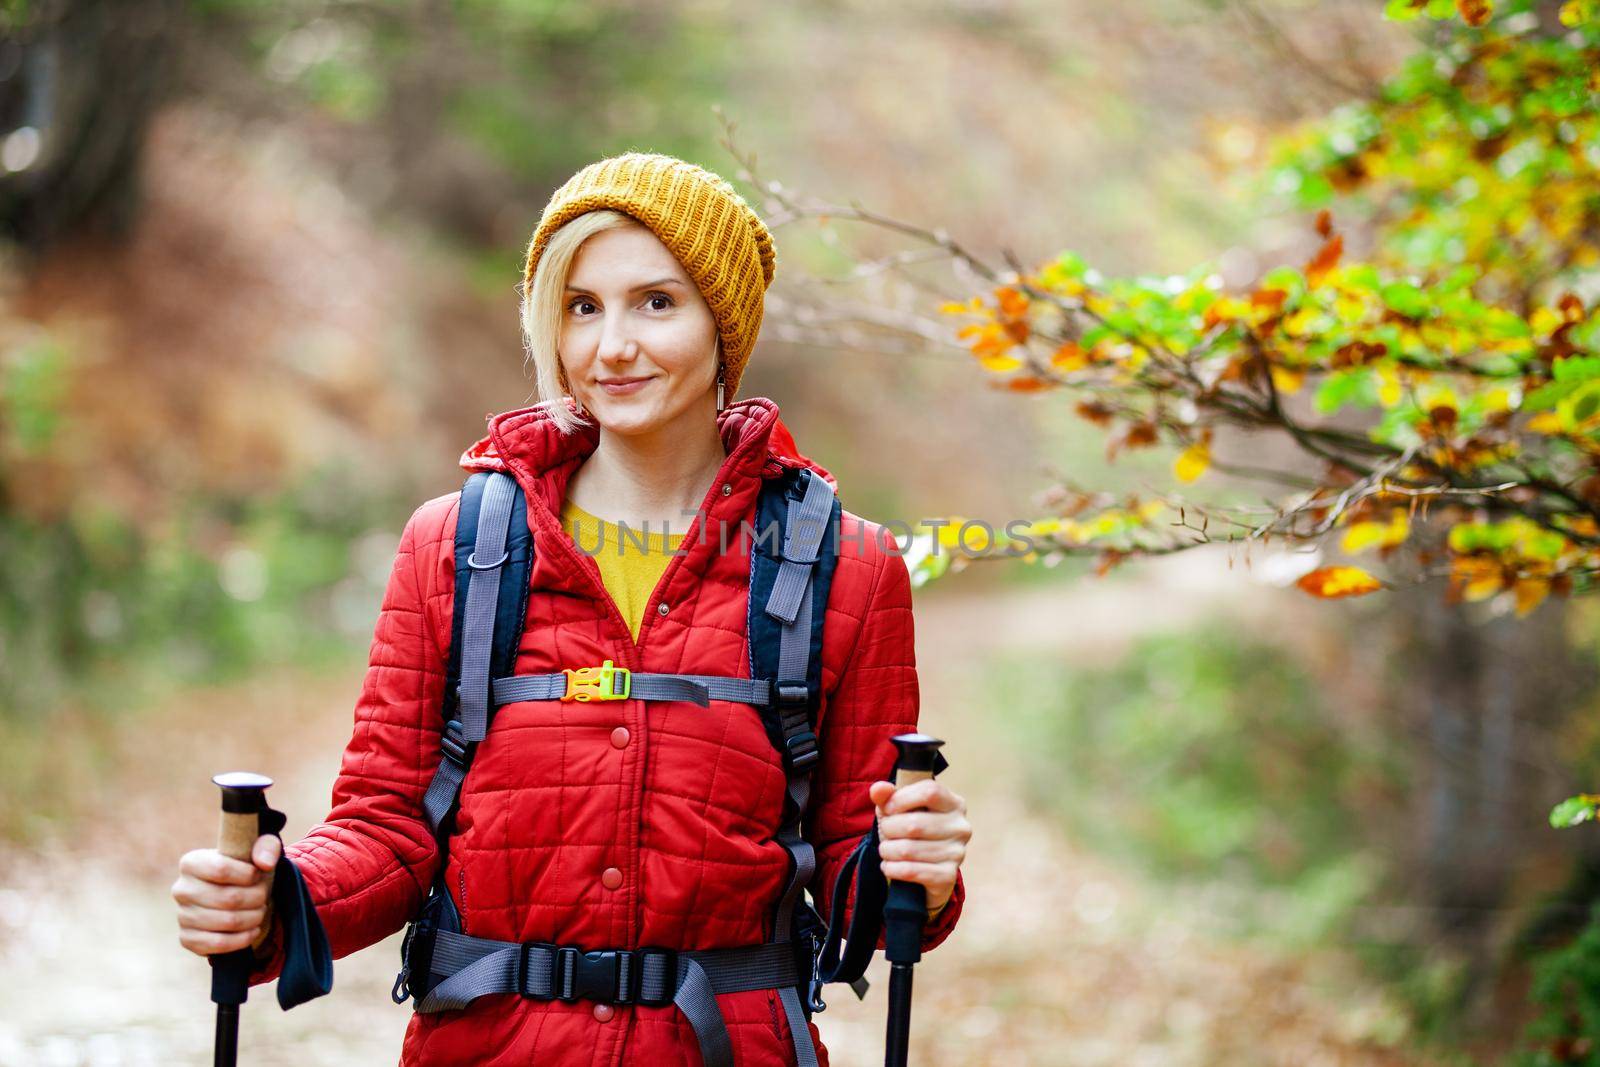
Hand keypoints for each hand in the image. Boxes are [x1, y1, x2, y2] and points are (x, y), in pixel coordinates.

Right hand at [172, 834, 280, 956]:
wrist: (233, 896)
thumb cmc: (245, 870)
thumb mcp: (258, 851)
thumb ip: (266, 847)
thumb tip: (265, 863)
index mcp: (191, 863)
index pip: (221, 869)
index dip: (248, 875)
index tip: (258, 875)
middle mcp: (181, 889)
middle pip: (228, 898)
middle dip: (256, 898)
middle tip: (263, 896)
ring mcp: (182, 916)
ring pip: (227, 921)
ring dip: (253, 918)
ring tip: (260, 911)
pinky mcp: (187, 939)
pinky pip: (218, 944)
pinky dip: (243, 939)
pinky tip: (253, 930)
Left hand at [868, 777, 969, 916]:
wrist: (924, 869)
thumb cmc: (911, 831)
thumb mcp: (898, 809)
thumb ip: (887, 796)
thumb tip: (879, 788)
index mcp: (954, 804)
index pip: (929, 792)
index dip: (901, 799)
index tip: (887, 808)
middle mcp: (961, 827)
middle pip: (914, 824)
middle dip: (889, 829)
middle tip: (885, 833)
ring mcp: (957, 853)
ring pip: (908, 850)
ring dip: (887, 851)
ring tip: (886, 850)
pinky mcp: (948, 876)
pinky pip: (910, 871)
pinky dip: (892, 868)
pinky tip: (890, 866)